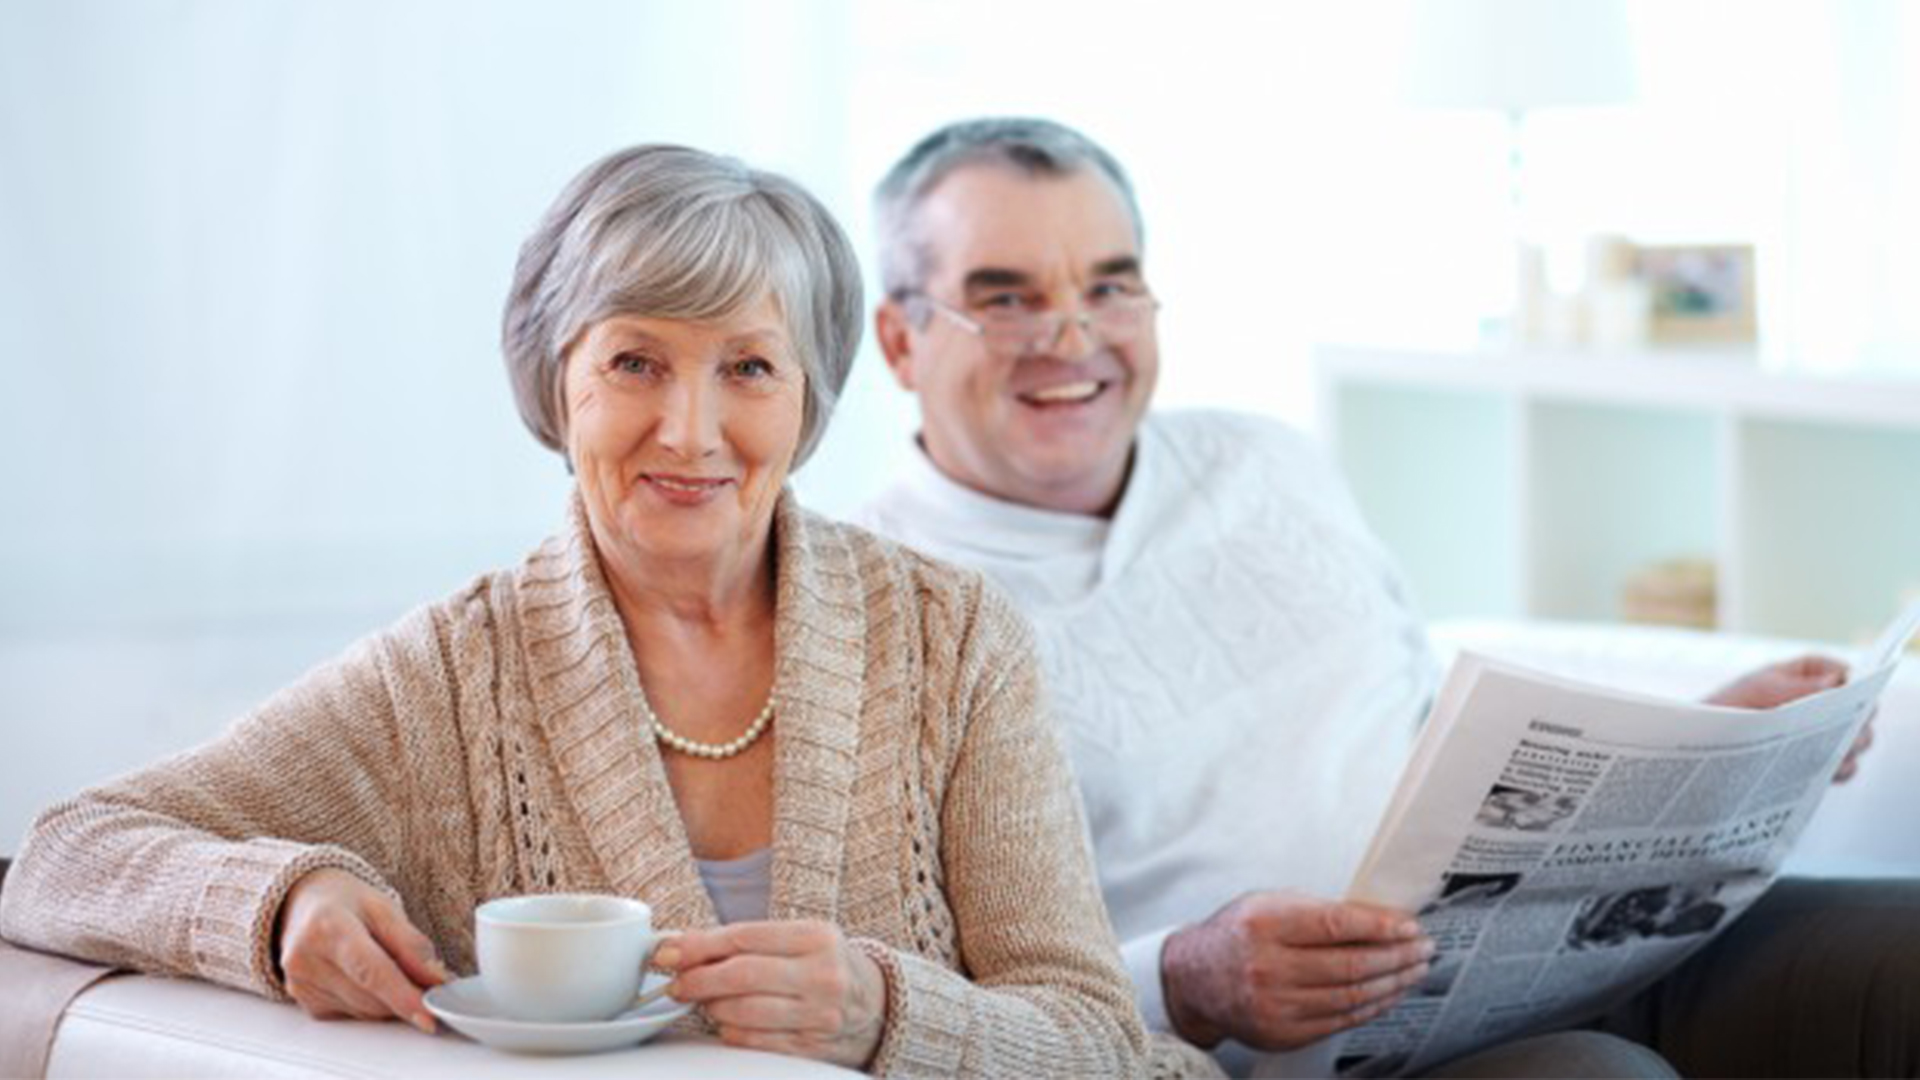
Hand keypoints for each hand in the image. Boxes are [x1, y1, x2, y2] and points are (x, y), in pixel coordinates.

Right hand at [276, 868, 448, 1031]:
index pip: (371, 971)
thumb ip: (412, 943)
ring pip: (364, 1011)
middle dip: (407, 996)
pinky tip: (368, 979)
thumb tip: (436, 980)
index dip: (403, 996)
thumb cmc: (345, 902)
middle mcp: (306, 959)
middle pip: (371, 997)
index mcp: (328, 927)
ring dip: (391, 1002)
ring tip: (397, 971)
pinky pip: (352, 1014)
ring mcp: (301, 984)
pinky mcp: (304, 1001)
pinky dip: (371, 1003)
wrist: (302, 904)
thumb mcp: (384, 907)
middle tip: (429, 983)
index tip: (429, 1015)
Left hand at [656, 920, 886, 1068]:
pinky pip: (754, 1041)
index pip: (744, 938)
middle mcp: (822, 975)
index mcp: (816, 937)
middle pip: (742, 975)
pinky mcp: (811, 1047)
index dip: (699, 946)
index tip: (670, 952)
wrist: (875, 1003)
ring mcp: (819, 1015)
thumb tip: (681, 947)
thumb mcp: (796, 939)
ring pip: (744, 1012)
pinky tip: (728, 1021)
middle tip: (676, 983)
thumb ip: (744, 941)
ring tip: (707, 1001)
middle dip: (698, 979)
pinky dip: (731, 1031)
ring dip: (713, 1007)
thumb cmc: (823, 965)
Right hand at [1160, 891, 1431, 1050]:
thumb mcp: (1267, 904)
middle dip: (1396, 955)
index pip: (1334, 924)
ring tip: (1415, 969)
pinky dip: (1371, 1007)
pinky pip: (1339, 1021)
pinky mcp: (1281, 1033)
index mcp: (1263, 924)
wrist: (1193, 979)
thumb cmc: (1236, 934)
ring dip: (1392, 983)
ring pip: (1350, 996)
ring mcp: (1274, 1006)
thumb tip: (1378, 917)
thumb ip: (1316, 910)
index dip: (1379, 926)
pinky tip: (1390, 993)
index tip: (1410, 925)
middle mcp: (1267, 967)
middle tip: (1423, 948)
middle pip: (1349, 964)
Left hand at [1705, 655, 1873, 780]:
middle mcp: (1825, 703)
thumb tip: (1837, 682)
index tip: (1849, 698)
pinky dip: (1836, 770)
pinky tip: (1821, 772)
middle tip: (1846, 731)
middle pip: (1861, 711)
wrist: (1704, 741)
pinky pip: (1842, 768)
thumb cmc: (1727, 706)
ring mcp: (1825, 733)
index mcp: (1812, 674)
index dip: (1856, 686)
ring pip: (1858, 742)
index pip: (1849, 675)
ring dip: (1850, 748)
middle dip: (1856, 722)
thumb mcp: (1758, 690)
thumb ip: (1797, 687)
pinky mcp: (1819, 761)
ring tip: (1834, 753)